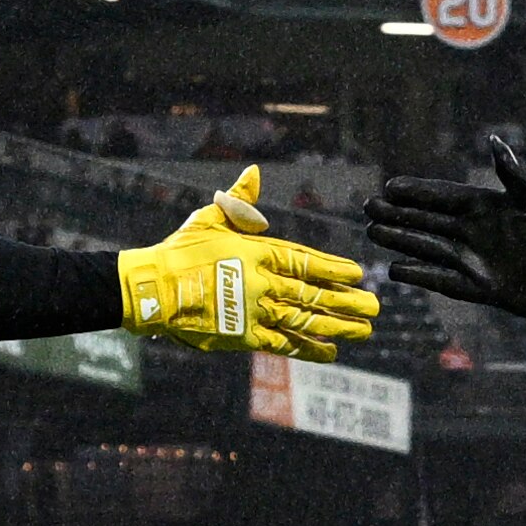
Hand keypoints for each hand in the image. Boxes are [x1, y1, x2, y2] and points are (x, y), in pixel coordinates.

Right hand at [112, 166, 378, 359]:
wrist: (150, 290)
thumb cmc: (178, 251)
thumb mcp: (210, 218)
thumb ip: (239, 200)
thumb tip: (255, 172)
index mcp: (255, 252)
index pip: (303, 261)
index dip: (333, 268)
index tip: (358, 273)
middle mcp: (260, 283)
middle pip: (311, 294)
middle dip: (346, 301)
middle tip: (375, 307)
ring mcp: (252, 312)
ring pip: (303, 320)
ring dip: (336, 326)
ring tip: (364, 331)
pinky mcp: (242, 337)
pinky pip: (282, 345)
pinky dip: (307, 349)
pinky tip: (330, 353)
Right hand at [364, 135, 525, 321]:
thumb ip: (514, 174)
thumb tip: (494, 143)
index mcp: (486, 207)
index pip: (443, 197)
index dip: (417, 191)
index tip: (391, 186)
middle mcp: (473, 232)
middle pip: (427, 221)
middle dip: (398, 214)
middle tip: (368, 207)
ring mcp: (474, 260)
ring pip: (429, 248)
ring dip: (402, 241)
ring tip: (373, 233)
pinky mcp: (480, 288)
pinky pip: (444, 282)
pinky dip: (421, 276)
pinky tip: (397, 270)